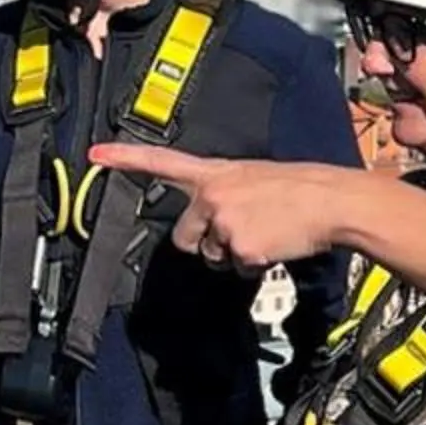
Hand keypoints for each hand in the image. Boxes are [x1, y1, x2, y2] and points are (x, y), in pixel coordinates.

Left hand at [88, 142, 350, 271]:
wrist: (330, 200)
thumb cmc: (298, 188)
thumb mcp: (252, 176)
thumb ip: (222, 192)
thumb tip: (210, 223)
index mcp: (214, 172)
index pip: (161, 161)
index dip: (125, 159)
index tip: (95, 155)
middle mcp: (211, 195)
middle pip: (185, 237)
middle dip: (205, 242)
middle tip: (240, 231)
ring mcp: (223, 221)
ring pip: (211, 257)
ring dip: (233, 253)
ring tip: (264, 232)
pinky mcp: (239, 247)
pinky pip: (237, 268)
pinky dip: (255, 265)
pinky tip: (273, 245)